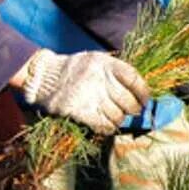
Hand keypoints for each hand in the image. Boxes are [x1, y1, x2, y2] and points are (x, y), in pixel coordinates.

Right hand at [20, 50, 150, 133]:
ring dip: (120, 120)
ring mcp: (89, 95)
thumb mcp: (96, 61)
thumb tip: (140, 91)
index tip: (145, 100)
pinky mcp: (79, 111)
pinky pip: (104, 125)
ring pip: (118, 116)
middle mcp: (99, 78)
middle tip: (132, 111)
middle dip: (133, 109)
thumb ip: (115, 72)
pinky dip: (109, 128)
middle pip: (128, 101)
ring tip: (115, 117)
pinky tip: (107, 125)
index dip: (143, 92)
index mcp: (105, 63)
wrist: (43, 77)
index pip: (133, 78)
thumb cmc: (75, 70)